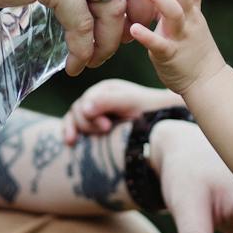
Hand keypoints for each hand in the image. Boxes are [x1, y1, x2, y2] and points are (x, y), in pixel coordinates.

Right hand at [60, 79, 183, 144]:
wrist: (163, 123)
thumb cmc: (149, 110)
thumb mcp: (131, 102)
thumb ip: (108, 101)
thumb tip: (83, 108)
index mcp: (105, 90)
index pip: (86, 101)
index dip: (91, 115)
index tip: (106, 127)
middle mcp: (96, 100)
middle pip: (77, 111)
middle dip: (87, 123)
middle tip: (105, 130)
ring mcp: (93, 114)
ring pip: (73, 120)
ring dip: (77, 130)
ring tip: (79, 141)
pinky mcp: (92, 128)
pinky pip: (73, 128)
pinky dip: (70, 133)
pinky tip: (70, 143)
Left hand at [127, 0, 226, 94]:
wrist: (206, 81)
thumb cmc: (191, 46)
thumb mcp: (188, 18)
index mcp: (193, 8)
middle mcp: (190, 18)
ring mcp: (182, 37)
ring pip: (174, 12)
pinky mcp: (171, 56)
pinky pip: (160, 44)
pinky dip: (147, 36)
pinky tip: (133, 29)